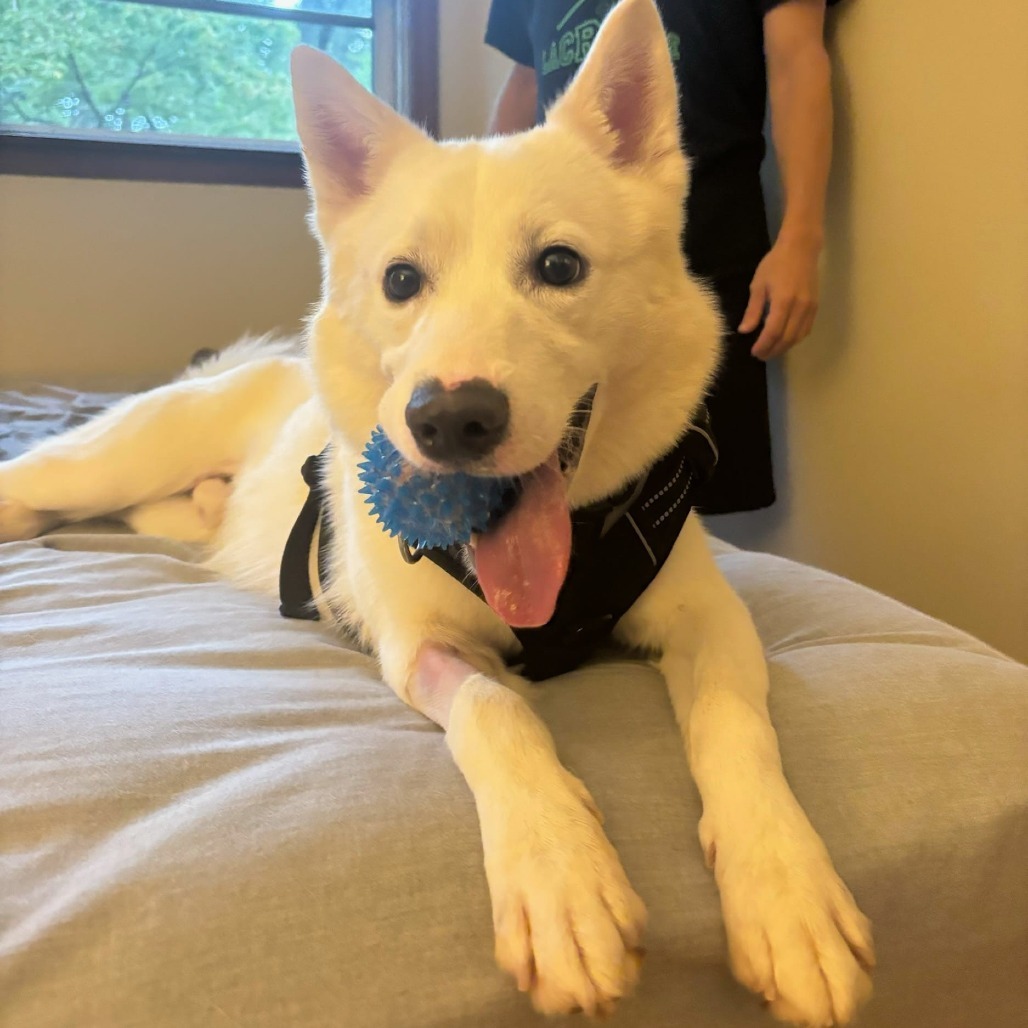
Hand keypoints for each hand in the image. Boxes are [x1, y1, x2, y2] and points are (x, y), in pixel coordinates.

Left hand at [739, 233, 822, 360]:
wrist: (801, 248)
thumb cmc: (776, 263)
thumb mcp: (758, 285)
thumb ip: (753, 310)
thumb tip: (745, 330)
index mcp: (783, 301)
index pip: (773, 332)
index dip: (763, 345)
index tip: (754, 352)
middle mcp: (799, 307)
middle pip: (787, 338)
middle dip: (773, 350)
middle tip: (760, 355)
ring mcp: (810, 308)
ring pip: (798, 337)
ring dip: (784, 347)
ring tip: (771, 351)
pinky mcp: (815, 307)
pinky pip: (806, 330)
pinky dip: (795, 339)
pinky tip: (785, 341)